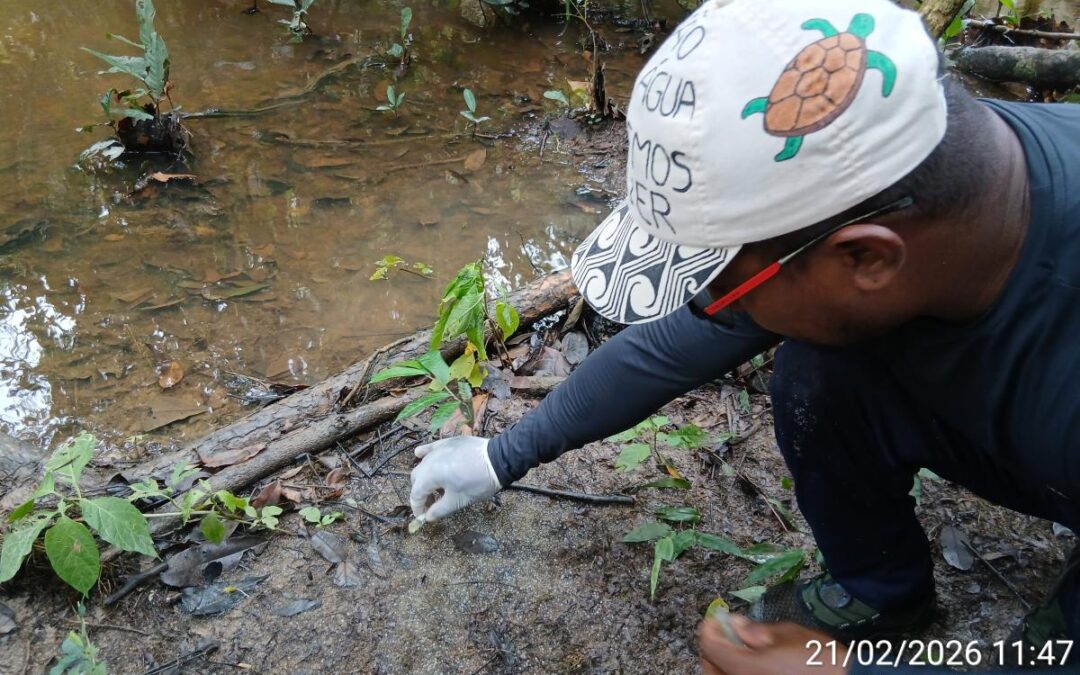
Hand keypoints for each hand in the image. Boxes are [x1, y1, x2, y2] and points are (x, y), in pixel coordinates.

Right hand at [409, 436, 501, 521]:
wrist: (497, 460)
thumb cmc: (477, 483)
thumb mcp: (458, 501)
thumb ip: (439, 510)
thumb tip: (427, 517)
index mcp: (429, 475)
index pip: (416, 494)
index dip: (417, 507)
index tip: (422, 517)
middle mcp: (429, 460)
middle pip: (417, 479)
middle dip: (421, 493)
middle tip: (431, 505)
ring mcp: (438, 449)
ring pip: (423, 464)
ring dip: (424, 478)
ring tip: (436, 488)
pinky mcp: (448, 442)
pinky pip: (431, 448)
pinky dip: (424, 454)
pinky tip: (420, 455)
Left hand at [698, 614, 847, 674]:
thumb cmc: (819, 659)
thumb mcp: (788, 634)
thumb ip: (757, 631)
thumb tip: (736, 625)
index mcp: (745, 668)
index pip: (710, 647)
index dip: (710, 629)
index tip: (715, 619)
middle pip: (709, 669)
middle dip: (712, 650)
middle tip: (722, 635)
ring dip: (720, 666)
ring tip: (734, 650)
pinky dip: (735, 674)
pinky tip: (748, 665)